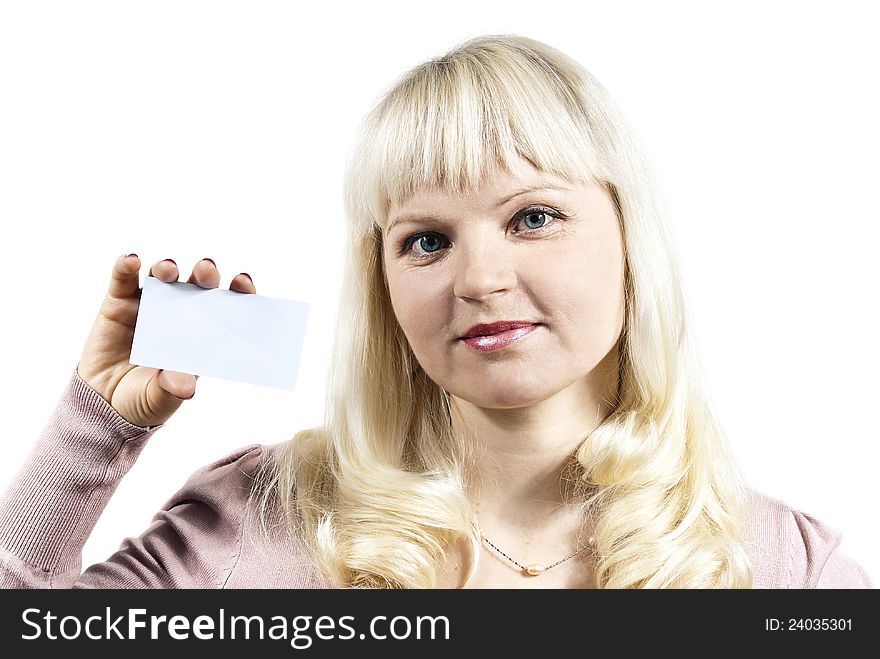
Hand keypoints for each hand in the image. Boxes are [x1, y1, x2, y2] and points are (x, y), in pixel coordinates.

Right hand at [76, 255, 256, 427]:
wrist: (103, 404)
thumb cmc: (144, 401)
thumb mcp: (160, 399)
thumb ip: (172, 389)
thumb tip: (186, 387)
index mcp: (199, 335)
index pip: (225, 308)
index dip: (237, 292)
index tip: (243, 282)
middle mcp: (178, 315)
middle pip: (196, 287)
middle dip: (204, 274)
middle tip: (206, 270)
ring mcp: (149, 306)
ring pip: (162, 278)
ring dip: (167, 268)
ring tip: (167, 269)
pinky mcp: (118, 304)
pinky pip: (123, 280)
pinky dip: (126, 267)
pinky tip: (131, 260)